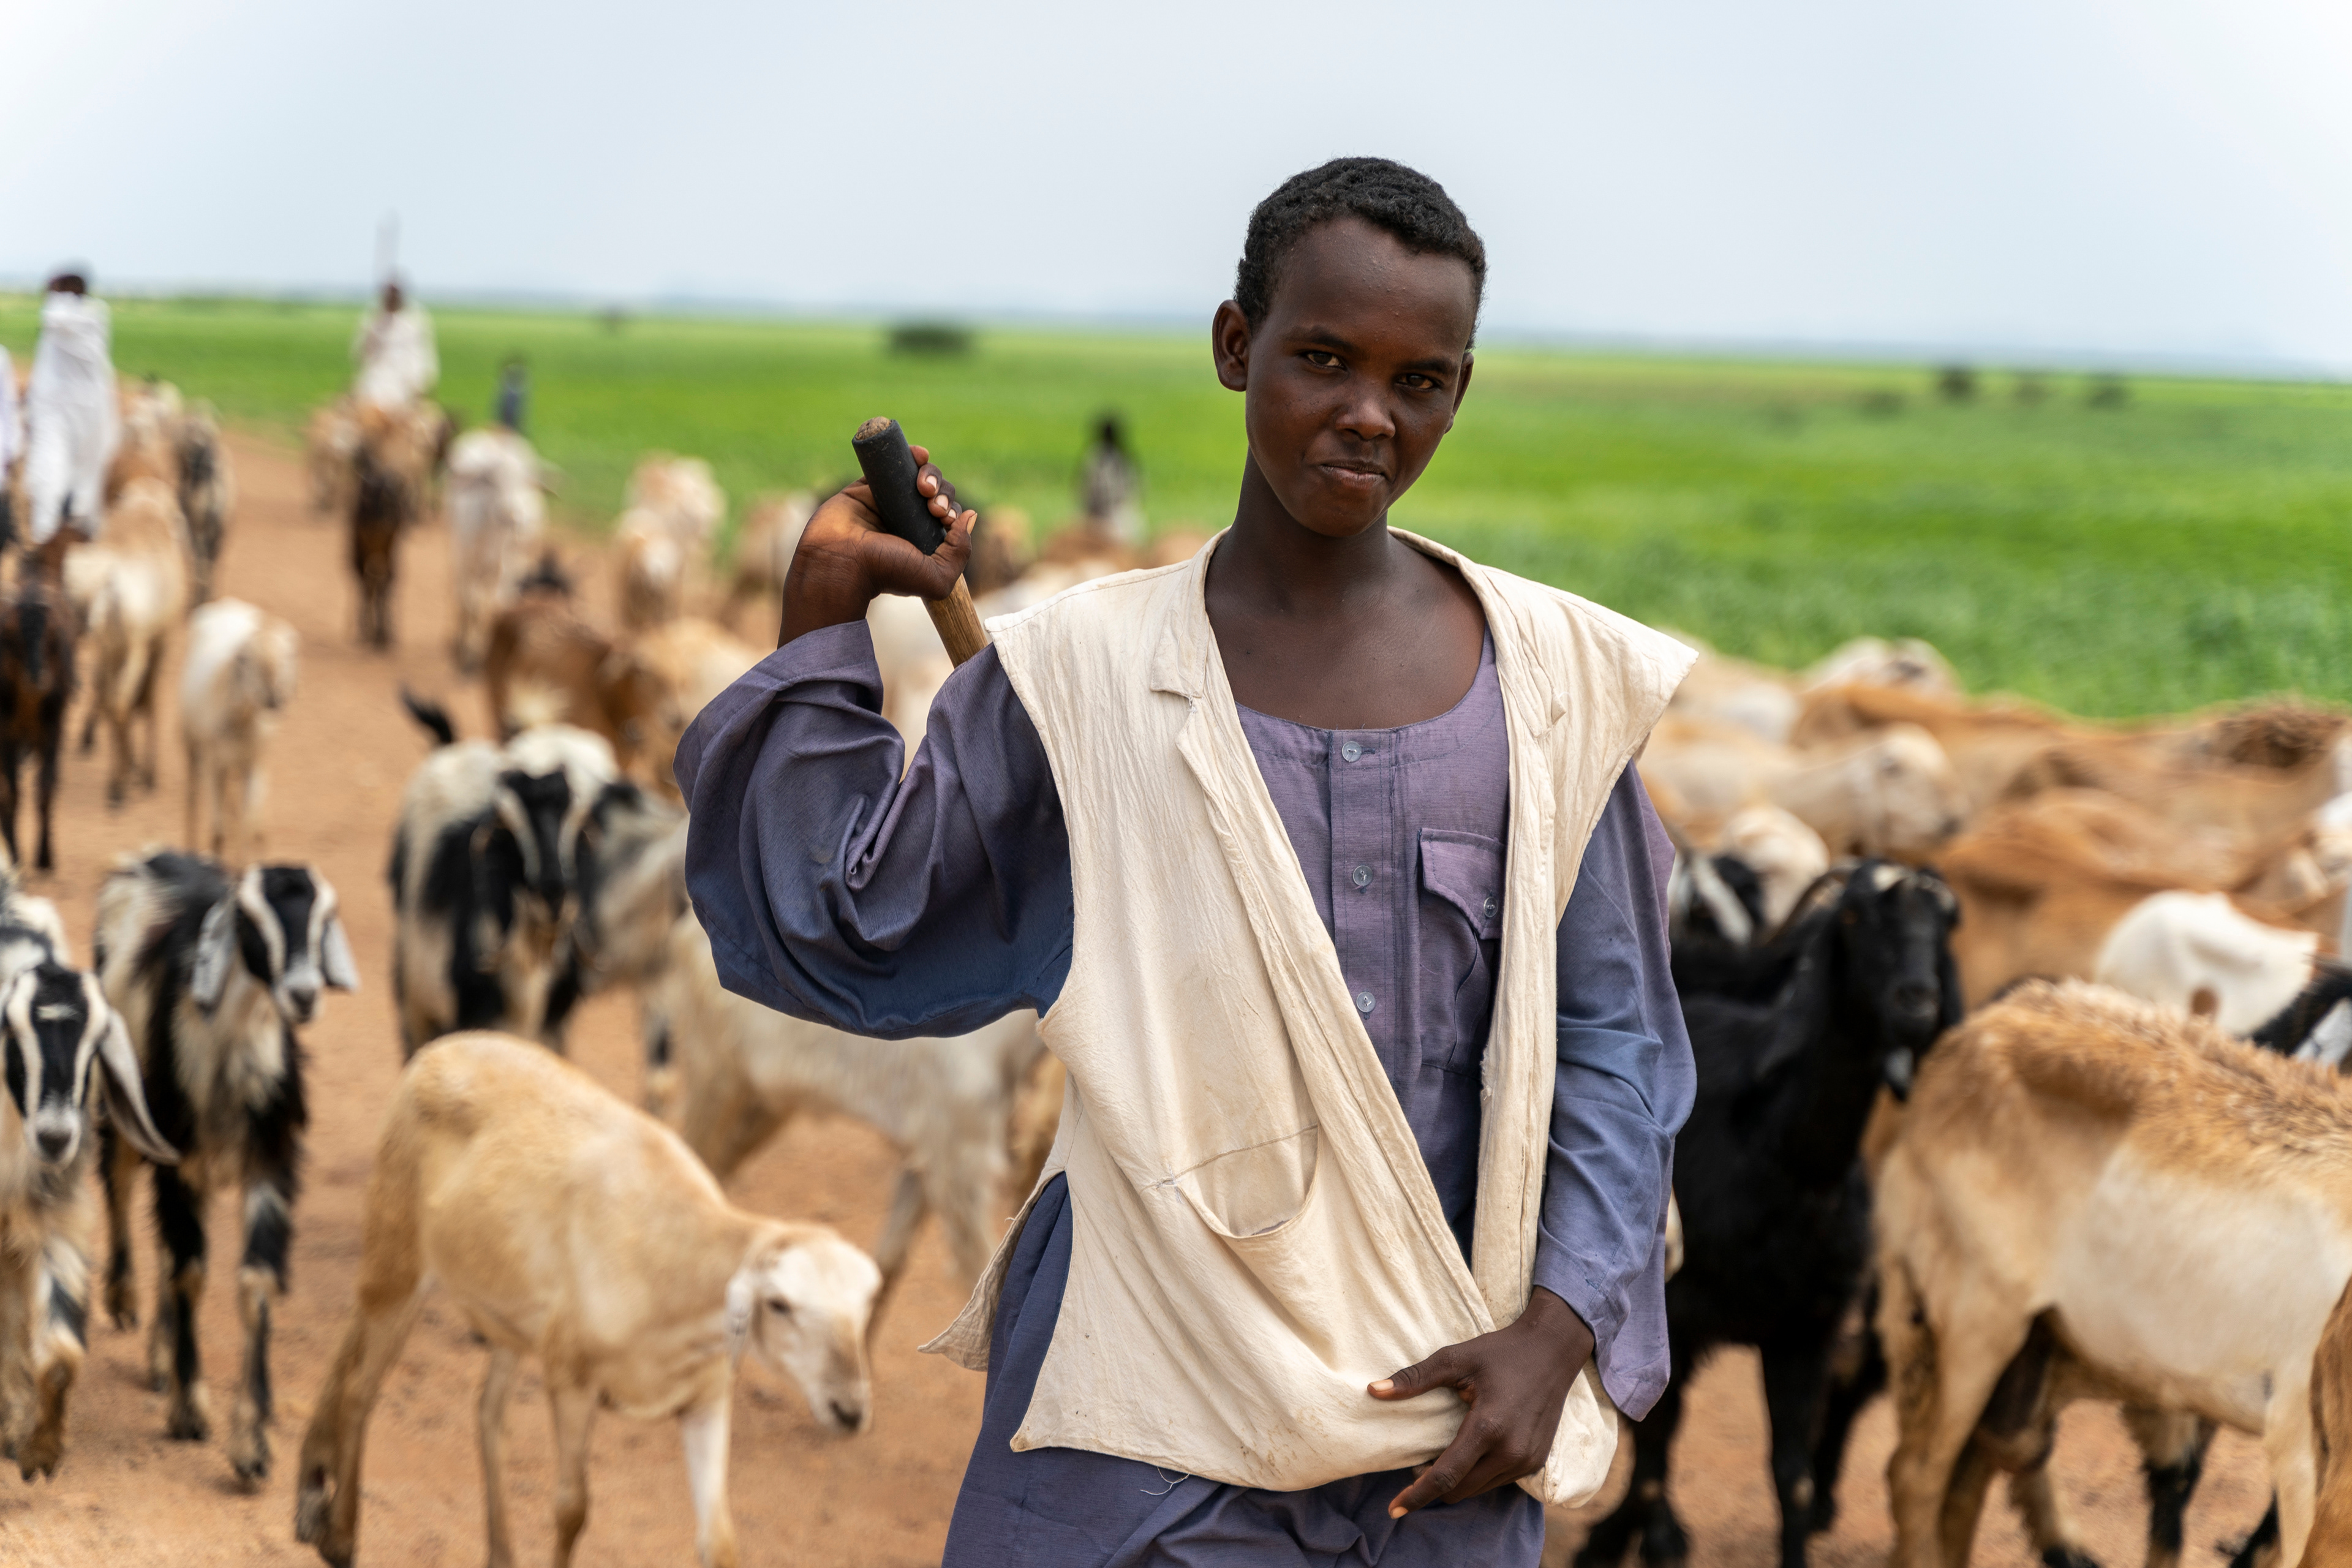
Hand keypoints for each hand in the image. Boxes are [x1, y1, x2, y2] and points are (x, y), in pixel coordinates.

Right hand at [778, 445, 976, 645]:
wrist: (840, 561)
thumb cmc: (886, 573)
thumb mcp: (937, 578)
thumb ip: (960, 552)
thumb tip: (970, 515)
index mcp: (922, 541)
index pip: (947, 515)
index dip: (951, 509)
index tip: (943, 518)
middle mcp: (906, 521)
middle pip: (935, 492)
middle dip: (941, 492)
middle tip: (931, 506)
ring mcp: (886, 502)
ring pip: (916, 475)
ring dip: (929, 473)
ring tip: (922, 486)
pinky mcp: (866, 487)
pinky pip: (890, 464)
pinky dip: (909, 455)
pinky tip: (919, 454)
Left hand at [1369, 1286, 1595, 1515]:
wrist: (1552, 1350)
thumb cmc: (1501, 1351)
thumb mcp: (1455, 1359)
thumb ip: (1414, 1379)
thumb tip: (1373, 1391)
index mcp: (1488, 1427)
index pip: (1445, 1476)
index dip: (1416, 1495)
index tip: (1393, 1509)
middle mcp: (1510, 1451)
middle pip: (1459, 1489)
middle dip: (1432, 1485)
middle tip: (1417, 1463)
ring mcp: (1526, 1461)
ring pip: (1477, 1489)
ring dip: (1456, 1481)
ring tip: (1442, 1455)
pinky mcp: (1535, 1462)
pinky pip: (1496, 1481)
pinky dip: (1477, 1475)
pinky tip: (1470, 1452)